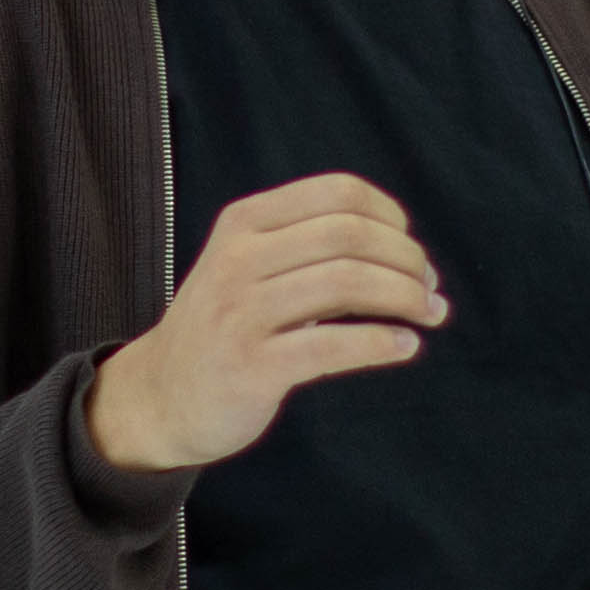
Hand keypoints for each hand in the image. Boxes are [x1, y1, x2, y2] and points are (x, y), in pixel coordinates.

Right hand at [86, 174, 442, 476]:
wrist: (159, 397)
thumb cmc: (226, 327)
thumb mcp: (250, 267)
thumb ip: (311, 249)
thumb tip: (408, 254)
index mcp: (244, 223)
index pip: (338, 192)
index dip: (390, 217)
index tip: (410, 248)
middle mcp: (239, 260)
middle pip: (349, 235)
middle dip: (406, 259)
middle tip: (430, 288)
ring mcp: (240, 314)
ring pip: (346, 283)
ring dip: (405, 297)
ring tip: (430, 314)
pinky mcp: (250, 367)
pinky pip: (332, 346)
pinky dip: (382, 343)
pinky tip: (406, 347)